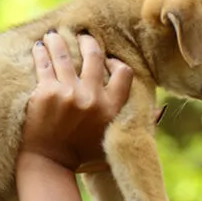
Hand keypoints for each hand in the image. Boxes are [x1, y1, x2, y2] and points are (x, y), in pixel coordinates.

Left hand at [21, 31, 132, 171]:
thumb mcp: (116, 144)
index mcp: (111, 108)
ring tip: (55, 36)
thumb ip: (138, 127)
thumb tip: (161, 109)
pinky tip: (39, 47)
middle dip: (88, 43)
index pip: (123, 74)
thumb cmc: (82, 158)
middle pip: (93, 57)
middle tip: (83, 38)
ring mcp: (67, 94)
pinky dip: (41, 52)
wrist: (50, 164)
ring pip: (64, 55)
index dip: (115, 63)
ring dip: (59, 42)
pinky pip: (44, 64)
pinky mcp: (45, 93)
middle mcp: (92, 98)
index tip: (108, 59)